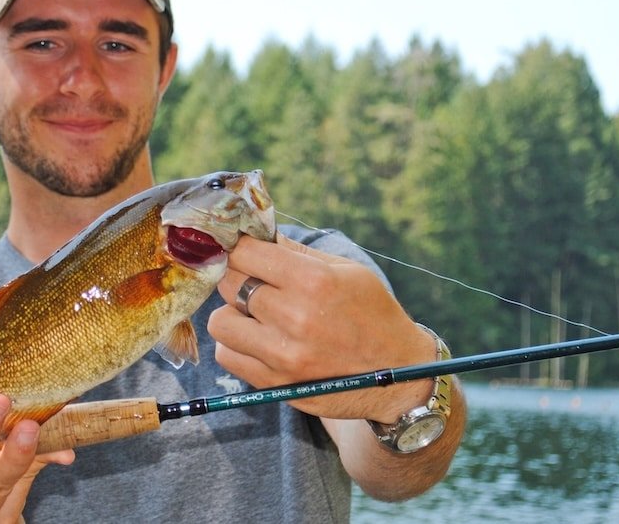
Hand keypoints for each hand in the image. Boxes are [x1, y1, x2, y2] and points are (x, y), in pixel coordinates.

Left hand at [208, 234, 436, 422]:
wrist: (399, 375)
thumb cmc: (373, 314)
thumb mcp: (348, 271)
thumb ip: (299, 253)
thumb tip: (257, 234)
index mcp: (314, 281)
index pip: (245, 252)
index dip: (241, 247)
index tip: (245, 250)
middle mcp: (294, 317)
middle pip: (229, 282)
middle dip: (237, 276)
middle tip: (253, 281)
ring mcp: (282, 355)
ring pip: (219, 320)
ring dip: (232, 313)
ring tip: (254, 313)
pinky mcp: (274, 384)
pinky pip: (226, 355)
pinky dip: (235, 344)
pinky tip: (257, 338)